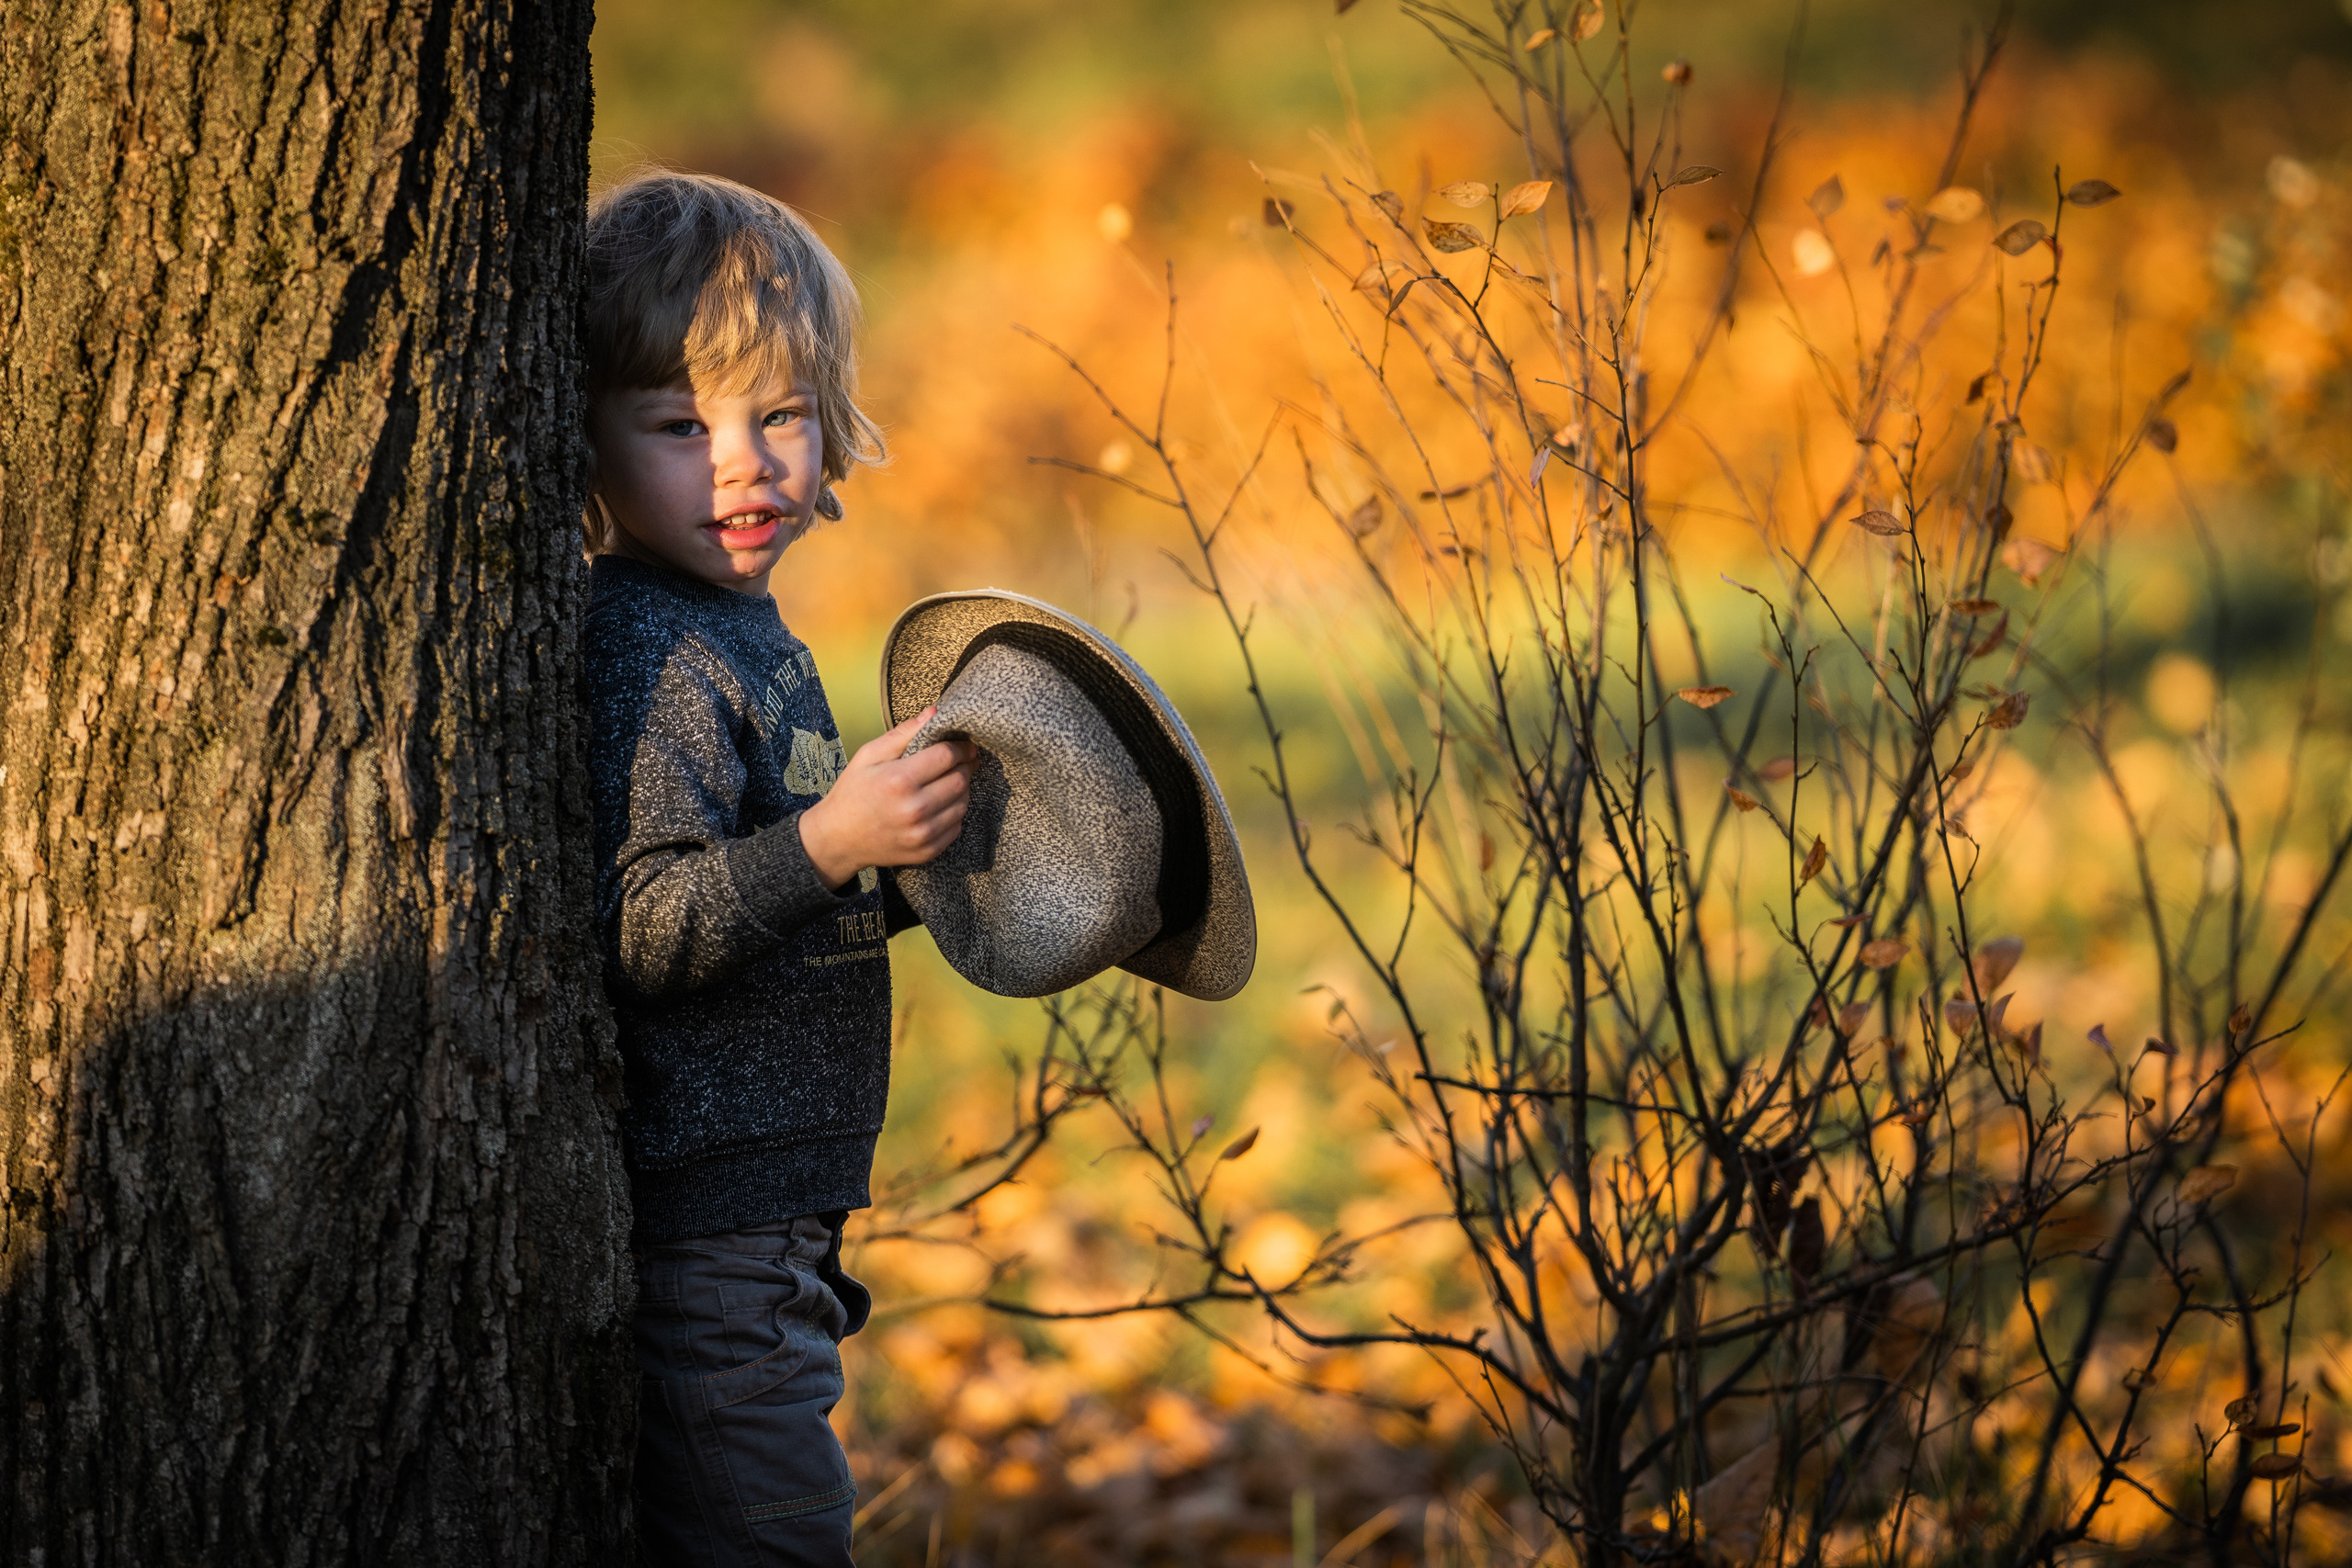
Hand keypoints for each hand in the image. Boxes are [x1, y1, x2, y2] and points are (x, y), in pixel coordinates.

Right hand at [796, 708, 975, 888]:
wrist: (838, 839)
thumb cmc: (853, 792)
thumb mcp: (869, 755)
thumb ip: (903, 734)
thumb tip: (934, 713)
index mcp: (899, 780)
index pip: (947, 756)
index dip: (960, 746)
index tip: (964, 743)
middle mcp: (914, 809)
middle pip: (960, 780)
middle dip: (964, 766)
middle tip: (961, 760)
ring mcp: (923, 834)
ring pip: (963, 803)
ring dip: (962, 789)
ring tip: (948, 781)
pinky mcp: (928, 851)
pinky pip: (956, 826)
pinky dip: (954, 812)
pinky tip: (940, 804)